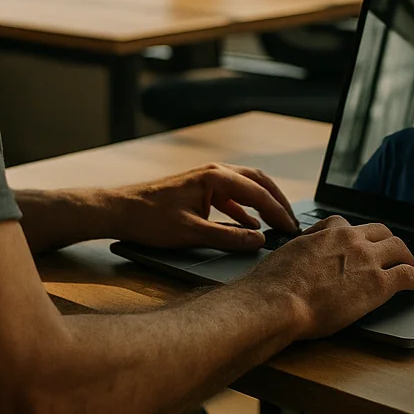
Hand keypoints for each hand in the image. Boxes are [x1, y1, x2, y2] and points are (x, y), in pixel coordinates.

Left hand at [110, 163, 300, 250]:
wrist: (120, 210)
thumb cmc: (150, 219)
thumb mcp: (192, 233)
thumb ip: (229, 237)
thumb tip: (260, 241)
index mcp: (215, 177)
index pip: (258, 194)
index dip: (278, 213)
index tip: (293, 231)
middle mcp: (214, 172)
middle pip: (258, 183)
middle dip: (278, 202)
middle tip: (294, 223)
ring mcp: (207, 179)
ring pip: (246, 187)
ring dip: (264, 204)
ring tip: (279, 224)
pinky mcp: (200, 190)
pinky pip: (232, 196)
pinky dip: (246, 209)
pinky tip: (251, 225)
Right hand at [242, 215, 413, 338]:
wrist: (278, 302)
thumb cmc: (273, 286)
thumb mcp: (284, 256)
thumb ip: (299, 253)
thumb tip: (295, 260)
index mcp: (326, 233)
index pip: (345, 224)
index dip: (353, 235)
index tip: (355, 242)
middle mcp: (350, 240)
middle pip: (379, 231)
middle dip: (386, 241)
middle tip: (390, 252)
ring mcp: (367, 260)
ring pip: (398, 248)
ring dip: (406, 256)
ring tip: (410, 265)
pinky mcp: (378, 285)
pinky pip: (408, 275)